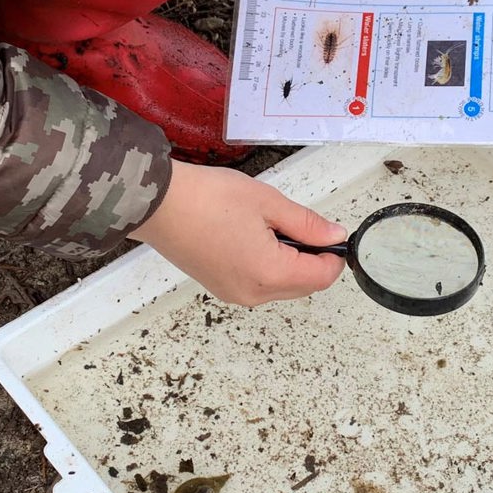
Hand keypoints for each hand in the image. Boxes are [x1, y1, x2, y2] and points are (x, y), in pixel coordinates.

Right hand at [130, 161, 346, 306]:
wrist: (158, 204)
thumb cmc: (206, 199)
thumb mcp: (268, 202)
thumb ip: (307, 223)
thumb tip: (334, 236)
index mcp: (269, 273)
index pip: (322, 276)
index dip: (334, 255)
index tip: (332, 234)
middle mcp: (253, 293)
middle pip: (304, 286)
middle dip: (312, 259)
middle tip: (300, 225)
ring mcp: (234, 294)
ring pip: (282, 287)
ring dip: (289, 263)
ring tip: (270, 227)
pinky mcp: (220, 288)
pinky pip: (259, 285)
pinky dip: (268, 266)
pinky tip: (254, 238)